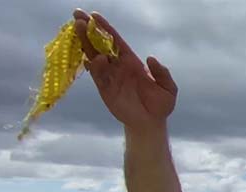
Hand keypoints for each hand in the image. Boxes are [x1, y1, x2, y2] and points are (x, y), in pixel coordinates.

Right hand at [74, 10, 176, 129]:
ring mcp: (110, 77)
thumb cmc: (160, 105)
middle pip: (100, 44)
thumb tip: (151, 59)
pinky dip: (94, 67)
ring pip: (94, 56)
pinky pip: (97, 75)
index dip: (105, 28)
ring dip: (85, 42)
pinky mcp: (105, 89)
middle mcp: (118, 66)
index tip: (94, 15)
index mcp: (131, 62)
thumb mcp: (168, 88)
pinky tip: (93, 58)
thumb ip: (163, 73)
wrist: (151, 123)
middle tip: (77, 15)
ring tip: (78, 28)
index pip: (116, 40)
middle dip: (88, 30)